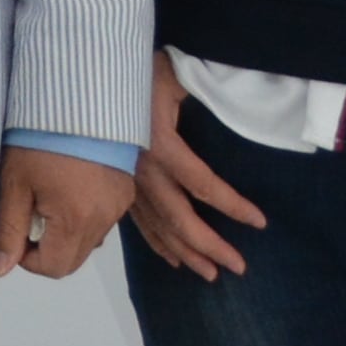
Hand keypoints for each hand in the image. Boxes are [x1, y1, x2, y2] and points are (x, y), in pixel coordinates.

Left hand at [0, 145, 129, 279]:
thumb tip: (0, 271)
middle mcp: (103, 220)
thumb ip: (8, 230)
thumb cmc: (39, 139)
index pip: (53, 268)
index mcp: (75, 221)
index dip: (28, 258)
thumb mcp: (15, 183)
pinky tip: (69, 189)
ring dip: (65, 233)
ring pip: (89, 242)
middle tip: (30, 214)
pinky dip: (83, 217)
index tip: (16, 231)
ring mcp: (118, 206)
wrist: (78, 99)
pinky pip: (102, 221)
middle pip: (73, 259)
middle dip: (46, 248)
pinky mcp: (125, 192)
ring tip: (49, 198)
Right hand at [127, 56, 265, 281]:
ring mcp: (126, 181)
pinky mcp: (117, 183)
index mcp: (160, 145)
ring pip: (157, 226)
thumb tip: (234, 100)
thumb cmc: (135, 71)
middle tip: (238, 267)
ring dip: (185, 252)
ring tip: (210, 274)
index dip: (233, 206)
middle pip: (179, 218)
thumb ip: (203, 92)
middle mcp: (142, 171)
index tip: (259, 223)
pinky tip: (174, 259)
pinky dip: (157, 243)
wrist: (85, 74)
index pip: (203, 185)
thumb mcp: (175, 75)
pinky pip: (139, 221)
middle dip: (209, 246)